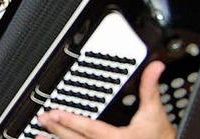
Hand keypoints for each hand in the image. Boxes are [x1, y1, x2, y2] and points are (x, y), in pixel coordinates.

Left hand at [36, 61, 174, 138]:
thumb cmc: (161, 138)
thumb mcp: (154, 113)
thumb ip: (150, 89)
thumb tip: (155, 67)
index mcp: (118, 138)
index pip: (89, 128)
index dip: (70, 120)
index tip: (54, 113)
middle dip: (58, 129)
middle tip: (42, 119)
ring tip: (39, 136)